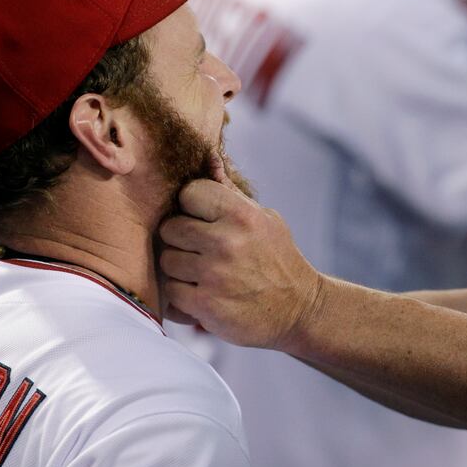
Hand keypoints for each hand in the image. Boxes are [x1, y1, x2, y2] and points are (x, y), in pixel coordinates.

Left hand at [159, 155, 323, 349]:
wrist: (299, 308)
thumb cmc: (278, 258)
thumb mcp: (264, 218)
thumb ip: (230, 193)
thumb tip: (209, 158)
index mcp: (241, 215)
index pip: (189, 192)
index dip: (192, 206)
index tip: (202, 218)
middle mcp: (226, 241)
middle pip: (170, 228)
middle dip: (181, 238)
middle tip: (199, 248)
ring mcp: (214, 275)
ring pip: (167, 261)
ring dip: (180, 269)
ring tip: (202, 272)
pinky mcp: (206, 305)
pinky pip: (170, 292)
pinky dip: (182, 296)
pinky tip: (201, 293)